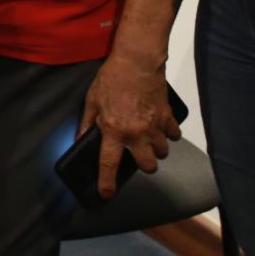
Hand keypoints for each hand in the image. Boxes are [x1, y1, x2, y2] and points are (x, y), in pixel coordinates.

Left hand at [80, 55, 181, 199]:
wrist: (136, 61)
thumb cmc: (112, 78)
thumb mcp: (92, 100)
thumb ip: (86, 122)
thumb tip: (81, 138)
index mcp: (114, 131)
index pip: (109, 164)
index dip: (107, 183)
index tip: (106, 194)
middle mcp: (136, 134)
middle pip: (148, 166)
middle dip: (145, 165)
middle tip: (139, 155)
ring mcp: (154, 126)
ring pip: (162, 152)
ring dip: (156, 149)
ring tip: (149, 139)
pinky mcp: (167, 116)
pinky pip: (173, 134)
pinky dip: (169, 133)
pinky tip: (161, 126)